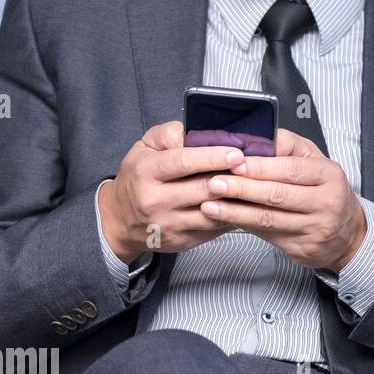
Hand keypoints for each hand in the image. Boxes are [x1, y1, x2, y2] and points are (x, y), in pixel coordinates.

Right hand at [98, 121, 243, 264]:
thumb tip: (191, 132)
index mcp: (146, 172)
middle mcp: (155, 200)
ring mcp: (169, 224)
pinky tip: (242, 205)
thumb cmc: (137, 179)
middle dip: (231, 177)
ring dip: (235, 200)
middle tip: (251, 167)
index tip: (236, 153)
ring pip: (212, 213)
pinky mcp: (182, 241)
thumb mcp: (143, 148)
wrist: (120, 220)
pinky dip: (231, 217)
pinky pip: (213, 229)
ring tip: (252, 186)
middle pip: (202, 189)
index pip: (182, 163)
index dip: (212, 157)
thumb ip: (166, 134)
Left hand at [200, 129, 366, 271]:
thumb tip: (258, 136)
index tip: (234, 163)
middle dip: (242, 189)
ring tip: (209, 204)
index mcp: (329, 175)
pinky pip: (267, 235)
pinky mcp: (302, 248)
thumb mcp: (315, 162)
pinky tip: (223, 219)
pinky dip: (243, 225)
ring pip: (268, 219)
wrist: (347, 234)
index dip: (260, 167)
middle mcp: (325, 202)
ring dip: (235, 211)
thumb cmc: (324, 191)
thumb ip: (288, 147)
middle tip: (214, 183)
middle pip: (277, 195)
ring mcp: (315, 228)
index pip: (291, 169)